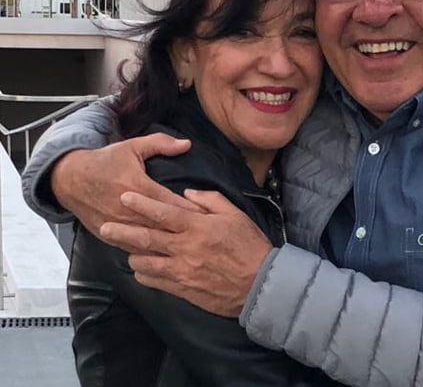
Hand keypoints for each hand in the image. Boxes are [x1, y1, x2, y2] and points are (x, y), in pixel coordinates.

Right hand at [51, 133, 195, 242]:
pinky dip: (146, 254)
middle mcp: (128, 209)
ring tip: (189, 253)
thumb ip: (161, 144)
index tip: (208, 218)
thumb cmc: (105, 162)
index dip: (190, 211)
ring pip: (146, 241)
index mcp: (137, 186)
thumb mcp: (132, 147)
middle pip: (161, 225)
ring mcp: (117, 224)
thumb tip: (186, 144)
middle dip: (183, 232)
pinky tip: (163, 260)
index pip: (170, 203)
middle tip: (205, 238)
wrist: (70, 179)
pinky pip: (130, 248)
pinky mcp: (106, 235)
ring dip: (166, 247)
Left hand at [100, 189, 272, 317]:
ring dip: (132, 254)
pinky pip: (153, 281)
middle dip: (121, 231)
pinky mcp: (182, 288)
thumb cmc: (250, 246)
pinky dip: (143, 274)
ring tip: (124, 249)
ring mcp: (181, 270)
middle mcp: (184, 248)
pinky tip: (141, 269)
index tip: (125, 197)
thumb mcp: (235, 215)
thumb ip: (210, 200)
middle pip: (145, 237)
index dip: (141, 204)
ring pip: (144, 261)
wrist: (259, 284)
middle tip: (104, 226)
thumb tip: (188, 193)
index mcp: (197, 227)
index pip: (163, 212)